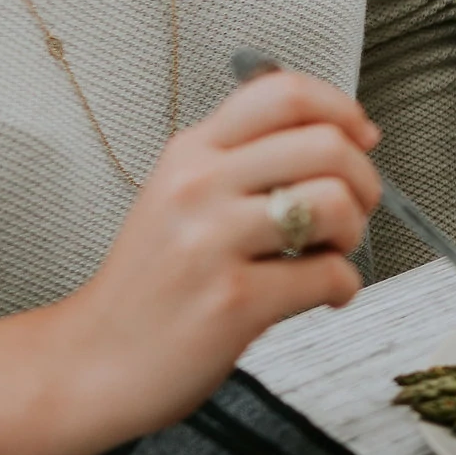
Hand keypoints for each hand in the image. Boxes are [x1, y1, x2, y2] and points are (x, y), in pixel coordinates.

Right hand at [0, 69, 384, 454]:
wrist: (92, 362)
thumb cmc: (151, 284)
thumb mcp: (178, 197)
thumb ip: (242, 161)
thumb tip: (340, 137)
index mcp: (189, 153)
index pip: (281, 93)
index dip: (340, 109)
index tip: (361, 137)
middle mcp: (198, 186)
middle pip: (326, 145)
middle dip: (363, 180)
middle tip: (352, 212)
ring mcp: (212, 243)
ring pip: (334, 203)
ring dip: (353, 233)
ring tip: (330, 254)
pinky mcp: (234, 301)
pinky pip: (331, 275)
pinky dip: (343, 288)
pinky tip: (322, 296)